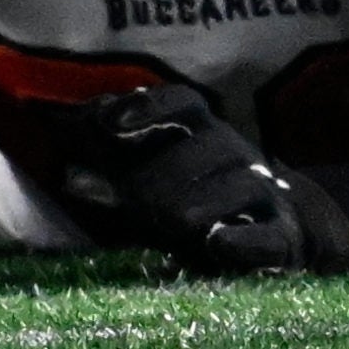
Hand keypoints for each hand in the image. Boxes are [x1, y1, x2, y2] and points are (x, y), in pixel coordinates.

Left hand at [43, 80, 347, 277]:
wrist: (281, 232)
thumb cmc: (195, 200)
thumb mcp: (151, 182)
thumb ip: (112, 171)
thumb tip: (67, 168)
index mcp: (202, 133)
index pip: (184, 103)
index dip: (149, 107)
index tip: (110, 124)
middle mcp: (235, 154)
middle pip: (210, 144)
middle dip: (170, 169)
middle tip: (136, 199)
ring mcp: (262, 193)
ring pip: (242, 182)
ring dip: (207, 199)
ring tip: (178, 220)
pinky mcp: (281, 237)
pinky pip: (270, 234)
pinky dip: (245, 240)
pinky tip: (218, 244)